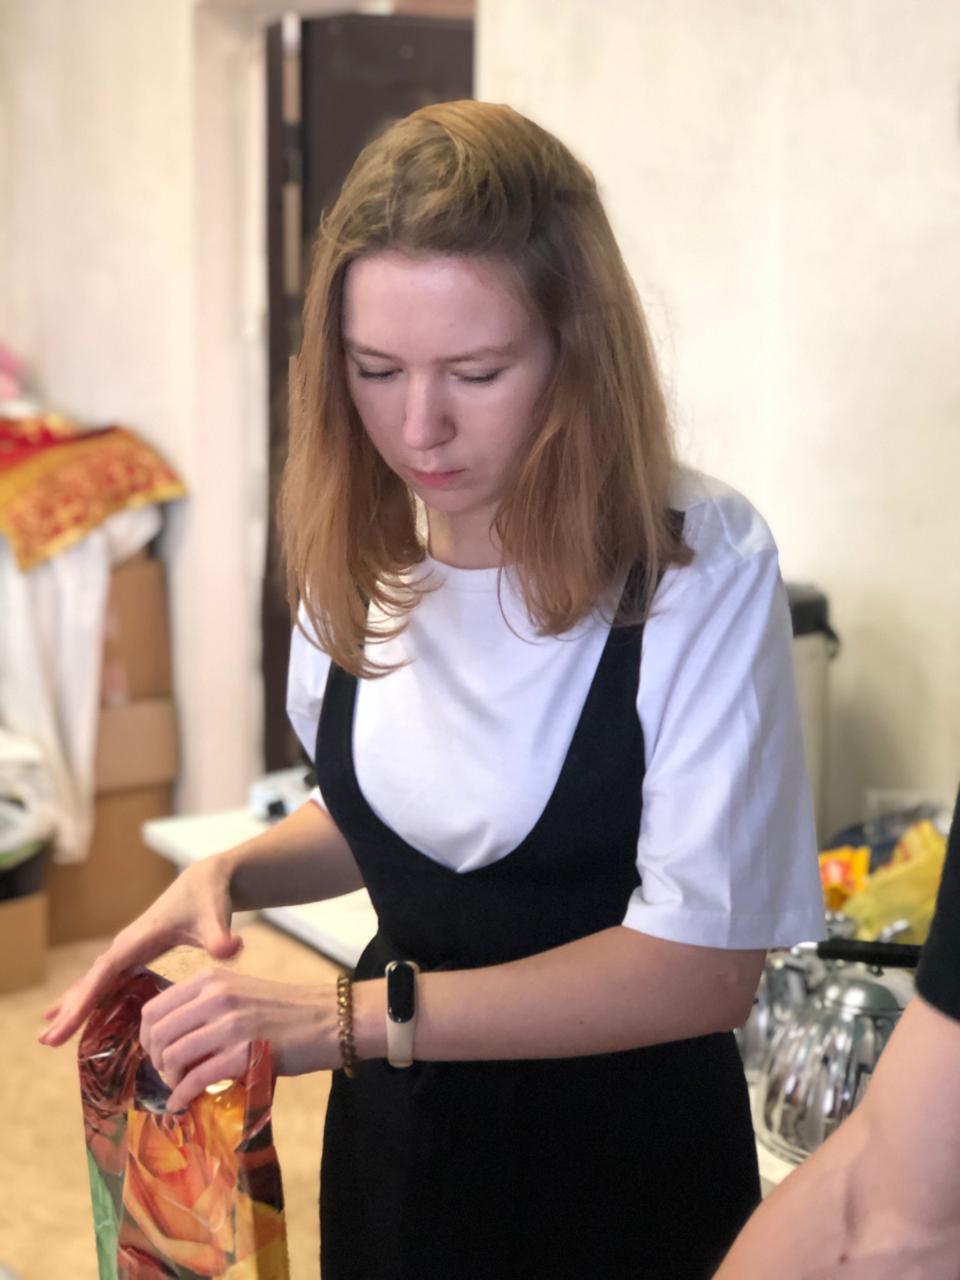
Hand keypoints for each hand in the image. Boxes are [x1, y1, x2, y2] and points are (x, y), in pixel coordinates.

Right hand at [39, 856, 242, 1047]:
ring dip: (74, 1006)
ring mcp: (129, 950)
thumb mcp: (215, 917)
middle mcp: (127, 944)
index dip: (83, 999)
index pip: (105, 973)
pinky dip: (90, 998)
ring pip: (95, 981)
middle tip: (46, 1040)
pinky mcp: (136, 955)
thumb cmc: (208, 898)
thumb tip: (232, 949)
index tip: (62, 1022)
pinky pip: (107, 981)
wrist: (206, 880)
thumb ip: (220, 936)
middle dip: (70, 1009)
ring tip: (50, 1035)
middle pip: (92, 980)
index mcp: (139, 939)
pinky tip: (76, 1015)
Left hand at [138, 969, 341, 1111]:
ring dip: (170, 1078)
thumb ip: (205, 1006)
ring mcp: (230, 1024)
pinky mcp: (244, 1052)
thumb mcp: (239, 993)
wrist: (326, 1019)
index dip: (147, 1038)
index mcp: (211, 979)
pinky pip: (197, 1078)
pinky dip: (183, 1095)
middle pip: (159, 1034)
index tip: (157, 1053)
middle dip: (156, 1060)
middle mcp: (216, 996)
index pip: (155, 1008)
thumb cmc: (283, 1010)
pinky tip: (183, 1102)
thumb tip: (169, 1038)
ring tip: (180, 1086)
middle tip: (169, 1073)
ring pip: (173, 1056)